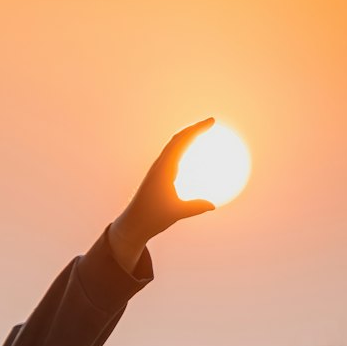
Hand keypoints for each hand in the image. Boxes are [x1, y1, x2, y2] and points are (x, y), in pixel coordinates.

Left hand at [108, 119, 215, 270]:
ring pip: (174, 146)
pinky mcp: (158, 176)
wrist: (133, 224)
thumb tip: (213, 205)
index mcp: (163, 169)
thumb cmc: (151, 218)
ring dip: (187, 137)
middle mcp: (160, 165)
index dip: (196, 129)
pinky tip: (191, 154)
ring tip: (202, 132)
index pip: (181, 142)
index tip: (211, 122)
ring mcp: (158, 170)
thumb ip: (194, 207)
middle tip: (210, 122)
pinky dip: (183, 148)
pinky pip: (172, 156)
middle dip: (194, 128)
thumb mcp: (175, 213)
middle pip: (177, 139)